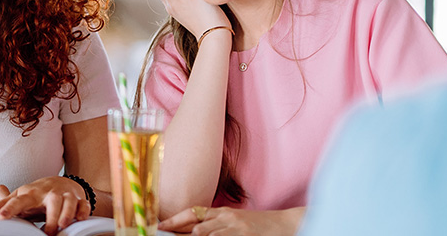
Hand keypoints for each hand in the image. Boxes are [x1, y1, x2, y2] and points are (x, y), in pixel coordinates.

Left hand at [0, 177, 89, 234]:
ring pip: (69, 203)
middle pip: (52, 201)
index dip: (9, 208)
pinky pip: (84, 205)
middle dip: (51, 216)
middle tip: (46, 232)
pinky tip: (80, 220)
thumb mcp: (21, 197)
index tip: (0, 217)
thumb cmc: (37, 194)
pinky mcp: (79, 201)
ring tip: (61, 226)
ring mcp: (66, 196)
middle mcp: (50, 194)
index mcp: (32, 194)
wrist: (62, 183)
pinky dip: (83, 212)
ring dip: (66, 214)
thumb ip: (4, 205)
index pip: (19, 200)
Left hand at [158, 206, 303, 235]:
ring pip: (205, 234)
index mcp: (222, 212)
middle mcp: (226, 218)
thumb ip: (215, 225)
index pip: (192, 213)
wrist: (286, 224)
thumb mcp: (235, 221)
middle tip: (164, 235)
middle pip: (194, 226)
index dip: (174, 219)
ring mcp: (235, 228)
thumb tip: (194, 231)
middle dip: (178, 232)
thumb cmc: (259, 225)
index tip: (160, 225)